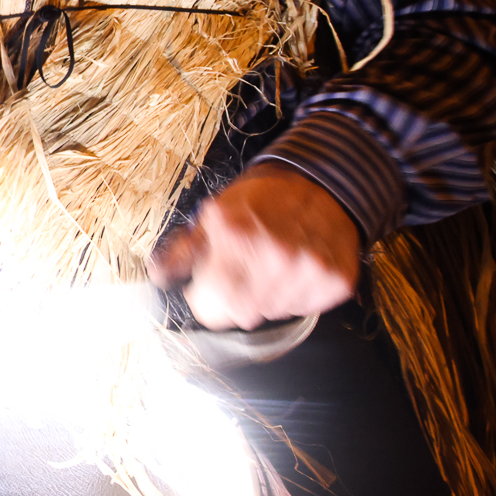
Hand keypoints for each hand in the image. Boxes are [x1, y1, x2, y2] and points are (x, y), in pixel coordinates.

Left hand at [150, 165, 360, 329]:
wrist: (322, 181)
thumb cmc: (262, 198)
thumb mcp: (212, 214)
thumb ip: (183, 250)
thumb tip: (159, 276)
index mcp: (237, 239)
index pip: (209, 307)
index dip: (204, 300)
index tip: (206, 288)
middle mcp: (276, 258)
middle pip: (240, 314)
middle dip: (231, 301)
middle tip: (239, 274)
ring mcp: (309, 272)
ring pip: (271, 314)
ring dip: (263, 298)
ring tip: (270, 265)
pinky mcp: (336, 282)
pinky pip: (303, 309)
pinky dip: (293, 296)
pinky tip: (294, 268)